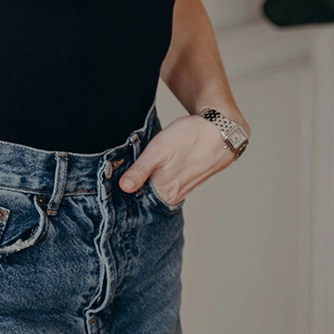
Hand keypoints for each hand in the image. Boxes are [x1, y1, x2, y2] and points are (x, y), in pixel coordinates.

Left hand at [118, 114, 240, 205]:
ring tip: (135, 173)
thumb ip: (140, 170)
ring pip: (157, 191)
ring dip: (146, 184)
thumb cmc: (189, 137)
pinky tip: (154, 170)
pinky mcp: (188, 180)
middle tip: (120, 179)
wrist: (219, 129)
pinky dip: (158, 180)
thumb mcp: (158, 150)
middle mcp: (174, 196)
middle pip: (147, 199)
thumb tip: (124, 188)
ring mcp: (183, 189)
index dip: (124, 197)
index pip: (138, 204)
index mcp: (165, 192)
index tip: (113, 188)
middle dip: (134, 191)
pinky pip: (167, 185)